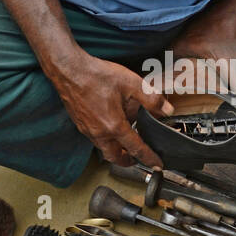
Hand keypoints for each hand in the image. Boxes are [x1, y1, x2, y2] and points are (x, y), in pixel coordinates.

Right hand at [52, 53, 172, 168]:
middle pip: (115, 157)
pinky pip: (95, 139)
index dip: (149, 158)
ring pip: (104, 149)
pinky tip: (110, 126)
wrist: (69, 70)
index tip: (157, 165)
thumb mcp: (131, 84)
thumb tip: (167, 110)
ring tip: (125, 142)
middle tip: (137, 159)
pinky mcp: (80, 124)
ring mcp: (87, 130)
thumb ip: (151, 98)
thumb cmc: (96, 76)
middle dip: (128, 160)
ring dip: (116, 149)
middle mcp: (99, 133)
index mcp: (114, 126)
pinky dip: (106, 139)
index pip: (136, 149)